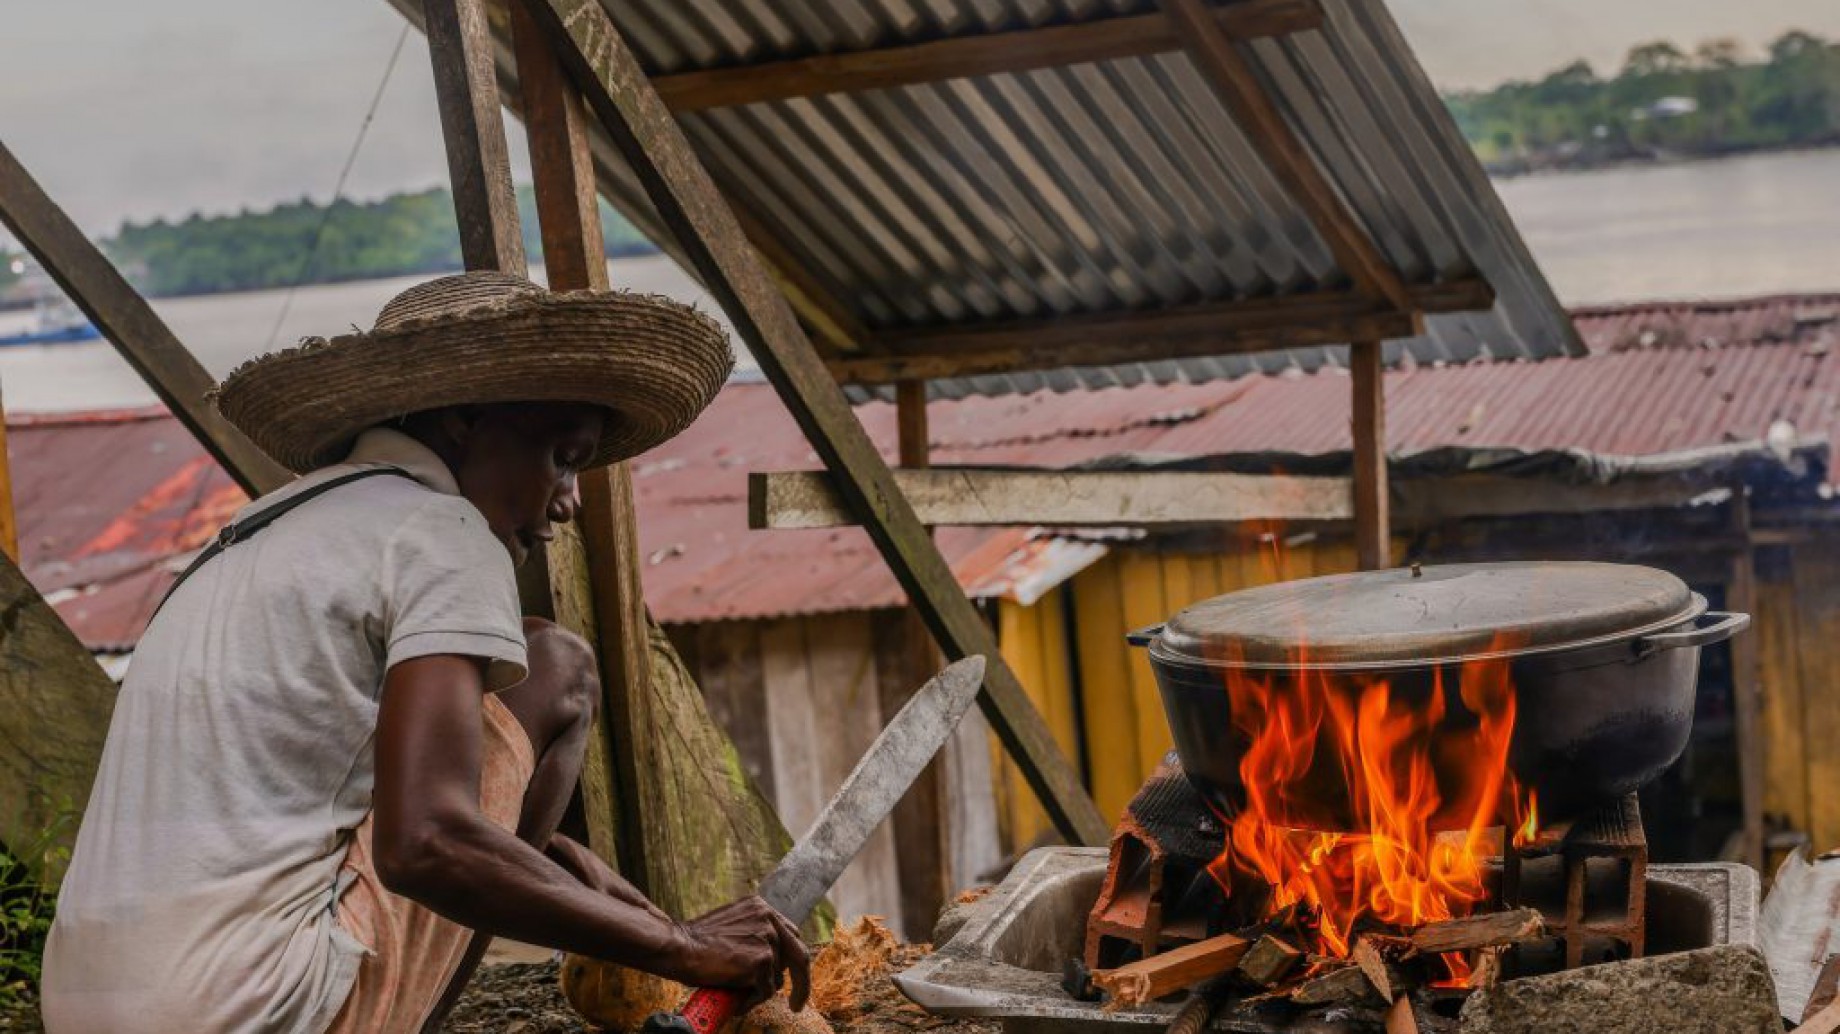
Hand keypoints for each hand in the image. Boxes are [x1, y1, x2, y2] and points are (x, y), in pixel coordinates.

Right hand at [668, 896, 810, 1011]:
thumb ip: (753, 935)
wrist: (679, 947)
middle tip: (797, 1003)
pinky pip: (765, 991)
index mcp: (761, 907)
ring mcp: (767, 939)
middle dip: (802, 983)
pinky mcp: (762, 960)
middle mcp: (769, 919)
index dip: (792, 958)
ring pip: (777, 978)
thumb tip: (770, 964)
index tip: (793, 975)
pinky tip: (735, 1002)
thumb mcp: (732, 927)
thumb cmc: (696, 942)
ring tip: (738, 996)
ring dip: (760, 991)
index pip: (791, 935)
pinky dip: (752, 1001)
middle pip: (798, 955)